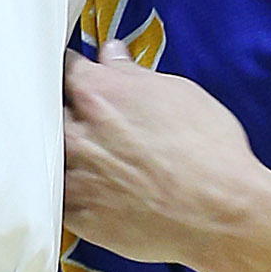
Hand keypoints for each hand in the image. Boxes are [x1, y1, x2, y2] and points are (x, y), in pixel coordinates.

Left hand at [61, 39, 270, 269]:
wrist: (223, 216)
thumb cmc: (210, 151)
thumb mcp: (178, 93)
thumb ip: (132, 73)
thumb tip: (111, 55)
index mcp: (96, 92)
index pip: (65, 67)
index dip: (76, 71)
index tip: (80, 76)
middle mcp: (75, 131)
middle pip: (47, 109)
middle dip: (63, 109)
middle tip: (82, 118)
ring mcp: (73, 175)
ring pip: (47, 153)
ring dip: (62, 150)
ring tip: (87, 156)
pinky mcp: (77, 214)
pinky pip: (56, 195)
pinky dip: (68, 188)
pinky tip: (87, 188)